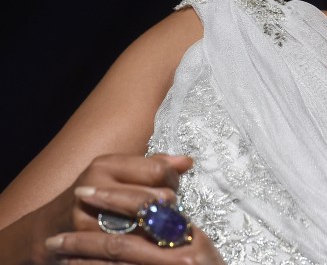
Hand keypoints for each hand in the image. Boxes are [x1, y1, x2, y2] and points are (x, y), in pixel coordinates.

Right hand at [37, 153, 223, 263]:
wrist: (53, 227)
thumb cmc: (97, 196)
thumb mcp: (120, 173)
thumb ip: (155, 166)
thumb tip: (187, 162)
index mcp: (105, 166)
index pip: (158, 171)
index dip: (173, 182)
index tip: (172, 190)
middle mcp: (93, 188)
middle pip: (153, 199)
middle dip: (168, 210)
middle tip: (171, 216)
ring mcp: (86, 218)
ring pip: (143, 228)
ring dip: (158, 233)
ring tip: (164, 233)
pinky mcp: (85, 244)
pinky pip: (127, 250)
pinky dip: (144, 250)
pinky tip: (151, 249)